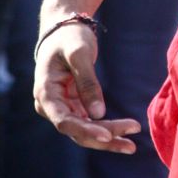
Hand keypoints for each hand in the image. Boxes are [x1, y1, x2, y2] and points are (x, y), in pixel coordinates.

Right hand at [34, 25, 139, 153]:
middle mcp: (51, 106)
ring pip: (84, 130)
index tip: (107, 135)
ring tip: (131, 146)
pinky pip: (90, 122)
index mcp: (45, 94)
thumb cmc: (69, 38)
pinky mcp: (74, 106)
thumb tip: (98, 114)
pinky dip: (106, 128)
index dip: (85, 130)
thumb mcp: (79, 53)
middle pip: (76, 131)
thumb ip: (88, 83)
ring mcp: (62, 108)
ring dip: (108, 138)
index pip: (64, 121)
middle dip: (104, 137)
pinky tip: (125, 133)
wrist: (64, 30)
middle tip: (131, 144)